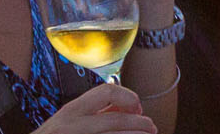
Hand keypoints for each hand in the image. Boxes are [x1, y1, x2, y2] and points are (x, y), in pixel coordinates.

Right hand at [36, 83, 155, 133]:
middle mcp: (70, 124)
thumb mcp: (69, 123)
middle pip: (115, 119)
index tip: (138, 109)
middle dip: (140, 124)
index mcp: (71, 111)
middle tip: (151, 129)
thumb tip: (129, 108)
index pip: (106, 91)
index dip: (129, 97)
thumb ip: (94, 114)